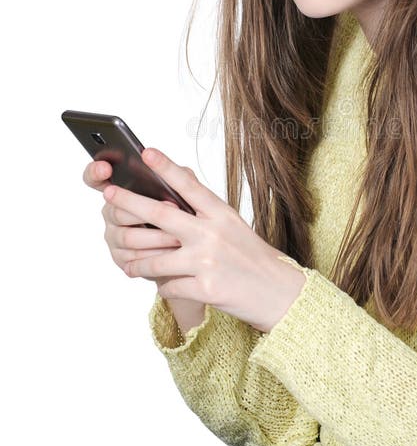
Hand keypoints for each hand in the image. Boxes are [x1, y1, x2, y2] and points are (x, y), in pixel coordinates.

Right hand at [82, 158, 185, 293]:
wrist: (186, 245)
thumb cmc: (178, 210)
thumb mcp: (179, 189)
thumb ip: (175, 176)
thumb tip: (177, 169)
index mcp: (119, 190)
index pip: (95, 178)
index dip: (95, 172)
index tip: (105, 168)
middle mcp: (111, 213)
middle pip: (117, 211)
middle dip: (145, 211)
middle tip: (171, 208)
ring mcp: (114, 237)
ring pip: (128, 237)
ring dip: (156, 237)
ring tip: (179, 236)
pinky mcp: (121, 259)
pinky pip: (134, 260)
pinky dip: (156, 256)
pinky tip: (172, 255)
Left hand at [102, 147, 306, 333]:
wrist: (279, 292)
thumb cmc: (252, 257)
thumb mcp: (232, 226)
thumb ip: (204, 214)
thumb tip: (168, 202)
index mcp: (221, 214)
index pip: (189, 185)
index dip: (167, 167)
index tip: (146, 152)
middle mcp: (212, 233)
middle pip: (161, 215)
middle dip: (130, 202)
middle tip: (108, 193)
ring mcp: (207, 261)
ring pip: (156, 259)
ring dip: (137, 263)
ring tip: (128, 265)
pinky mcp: (204, 288)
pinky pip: (168, 286)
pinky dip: (163, 288)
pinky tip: (166, 287)